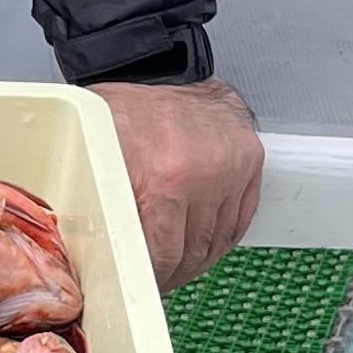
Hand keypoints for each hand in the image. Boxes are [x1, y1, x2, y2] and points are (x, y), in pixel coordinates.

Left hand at [96, 73, 261, 290]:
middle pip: (194, 251)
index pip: (164, 254)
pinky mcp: (250, 160)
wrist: (158, 67)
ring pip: (220, 239)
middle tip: (160, 278)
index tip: (145, 284)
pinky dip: (224, 236)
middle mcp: (205, 175)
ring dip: (200, 258)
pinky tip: (206, 242)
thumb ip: (110, 211)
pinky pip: (241, 217)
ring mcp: (233, 167)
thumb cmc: (124, 111)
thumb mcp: (102, 161)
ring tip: (181, 263)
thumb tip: (108, 259)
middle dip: (175, 272)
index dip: (153, 278)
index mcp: (165, 179)